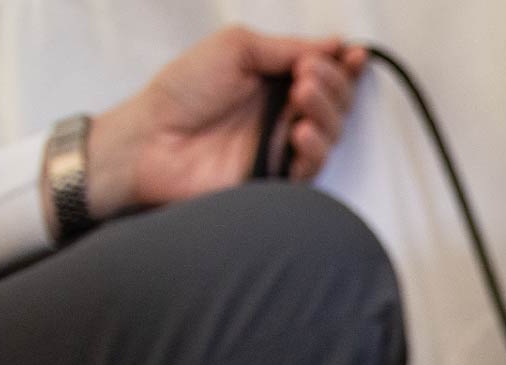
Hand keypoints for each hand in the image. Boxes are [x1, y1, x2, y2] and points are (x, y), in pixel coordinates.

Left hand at [85, 26, 366, 220]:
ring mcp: (283, 145)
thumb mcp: (234, 47)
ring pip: (332, 133)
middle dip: (334, 85)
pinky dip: (314, 147)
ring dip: (326, 111)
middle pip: (338, 102)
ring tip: (301, 97)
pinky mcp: (279, 177)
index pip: (326, 73)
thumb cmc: (183, 90)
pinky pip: (313, 167)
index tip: (354, 55)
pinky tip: (299, 132)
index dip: (346, 65)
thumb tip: (334, 45)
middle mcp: (285, 112)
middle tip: (308, 76)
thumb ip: (285, 47)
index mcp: (276, 80)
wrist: (151, 139)